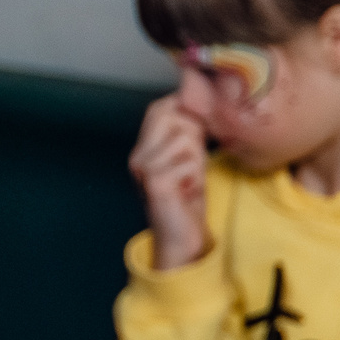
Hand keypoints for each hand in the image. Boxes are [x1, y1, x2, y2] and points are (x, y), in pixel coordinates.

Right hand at [129, 94, 210, 269]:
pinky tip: (188, 190)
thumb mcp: (190, 158)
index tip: (201, 125)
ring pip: (183, 139)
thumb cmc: (187, 198)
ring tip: (191, 178)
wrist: (181, 237)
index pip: (158, 108)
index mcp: (143, 148)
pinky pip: (187, 162)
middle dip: (193, 133)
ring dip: (197, 158)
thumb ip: (189, 132)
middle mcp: (138, 156)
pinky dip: (196, 175)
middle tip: (194, 161)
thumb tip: (200, 102)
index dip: (183, 106)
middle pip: (170, 117)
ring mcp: (143, 169)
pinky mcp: (155, 183)